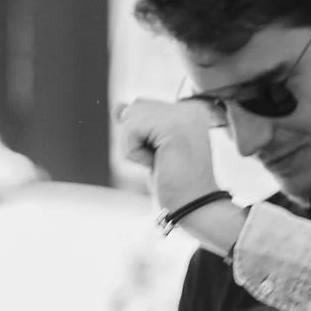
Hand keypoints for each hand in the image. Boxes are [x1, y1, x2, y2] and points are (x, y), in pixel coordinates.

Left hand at [117, 98, 218, 215]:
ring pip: (130, 117)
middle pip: (134, 108)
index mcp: (187, 110)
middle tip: (161, 160)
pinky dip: (134, 152)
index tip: (164, 156)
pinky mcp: (174, 126)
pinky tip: (156, 163)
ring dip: (134, 147)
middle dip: (135, 139)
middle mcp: (188, 108)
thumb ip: (136, 124)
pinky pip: (131, 130)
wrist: (193, 205)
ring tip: (159, 161)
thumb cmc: (172, 183)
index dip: (140, 135)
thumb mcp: (149, 149)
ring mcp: (183, 115)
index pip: (141, 105)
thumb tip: (117, 106)